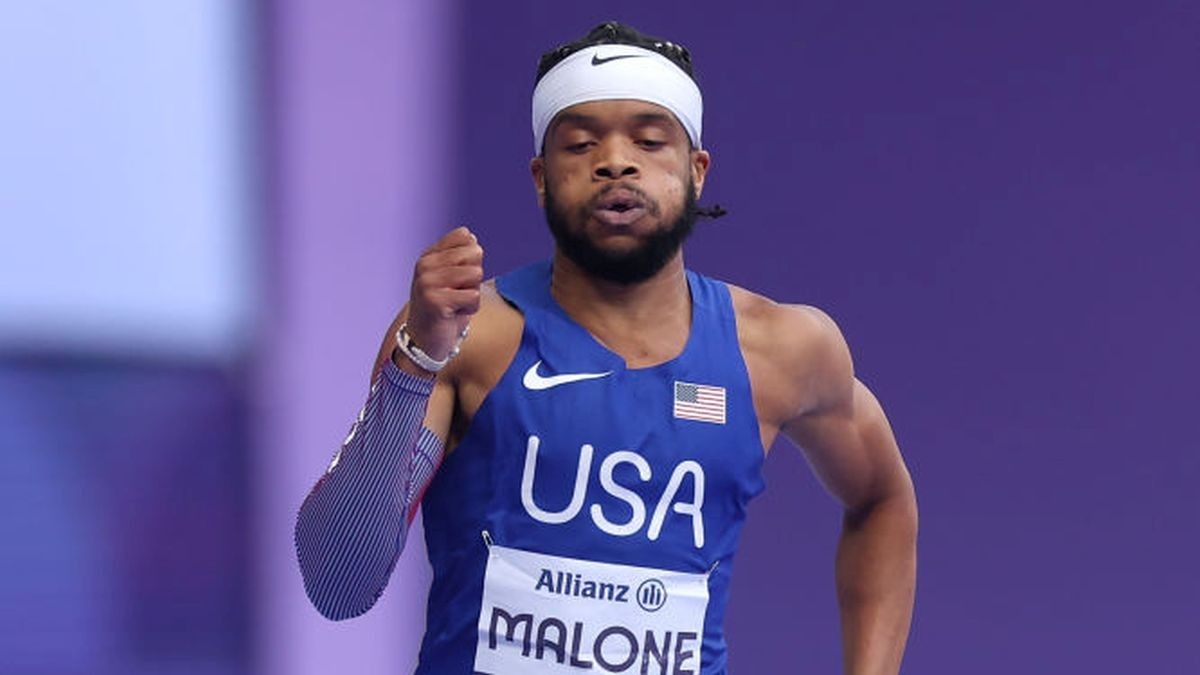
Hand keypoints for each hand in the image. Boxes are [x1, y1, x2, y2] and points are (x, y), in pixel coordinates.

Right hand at [404, 226, 483, 360]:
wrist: (424, 341)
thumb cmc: (444, 309)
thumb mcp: (452, 277)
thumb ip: (461, 256)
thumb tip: (471, 237)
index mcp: (429, 255)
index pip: (464, 236)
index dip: (471, 259)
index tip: (456, 278)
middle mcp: (424, 265)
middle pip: (474, 254)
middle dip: (474, 278)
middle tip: (457, 294)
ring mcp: (427, 282)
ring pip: (476, 274)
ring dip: (472, 294)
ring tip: (455, 304)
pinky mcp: (435, 301)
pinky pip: (473, 296)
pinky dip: (470, 309)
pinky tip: (453, 315)